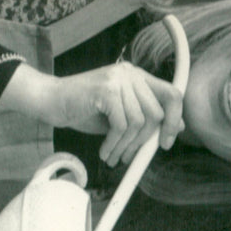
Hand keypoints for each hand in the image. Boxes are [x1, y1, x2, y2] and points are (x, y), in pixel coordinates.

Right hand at [0, 62, 183, 167]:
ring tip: (114, 156)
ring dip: (126, 147)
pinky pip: (121, 125)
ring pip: (138, 123)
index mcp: (138, 78)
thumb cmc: (86, 111)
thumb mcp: (122, 118)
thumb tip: (178, 126)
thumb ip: (147, 119)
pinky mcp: (106, 89)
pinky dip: (114, 144)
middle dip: (143, 142)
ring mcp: (118, 79)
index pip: (172, 94)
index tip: (165, 143)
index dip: (174, 120)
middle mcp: (131, 73)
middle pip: (156, 114)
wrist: (52, 101)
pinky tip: (105, 151)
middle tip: (129, 157)